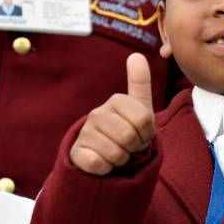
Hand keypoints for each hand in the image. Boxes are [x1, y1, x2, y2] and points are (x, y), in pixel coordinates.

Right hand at [70, 53, 154, 175]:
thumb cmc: (128, 130)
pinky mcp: (76, 153)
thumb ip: (140, 82)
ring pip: (115, 152)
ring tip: (117, 153)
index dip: (148, 133)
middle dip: (134, 147)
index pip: (143, 119)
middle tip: (129, 146)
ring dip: (121, 159)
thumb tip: (136, 55)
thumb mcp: (140, 108)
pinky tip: (103, 162)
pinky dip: (107, 168)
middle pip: (129, 136)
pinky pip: (99, 164)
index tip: (142, 134)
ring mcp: (85, 132)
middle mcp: (97, 113)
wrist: (106, 156)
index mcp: (116, 100)